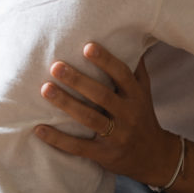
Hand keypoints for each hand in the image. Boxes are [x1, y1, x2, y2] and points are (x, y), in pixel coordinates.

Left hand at [34, 43, 179, 186]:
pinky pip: (78, 147)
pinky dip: (58, 139)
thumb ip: (134, 68)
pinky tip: (39, 129)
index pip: (122, 75)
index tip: (87, 47)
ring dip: (66, 104)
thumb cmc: (143, 116)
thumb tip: (129, 35)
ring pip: (89, 119)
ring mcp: (116, 136)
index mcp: (136, 96)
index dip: (106, 61)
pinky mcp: (104, 154)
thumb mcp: (144, 92)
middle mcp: (128, 114)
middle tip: (56, 66)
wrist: (154, 157)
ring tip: (46, 89)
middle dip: (78, 80)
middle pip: (102, 95)